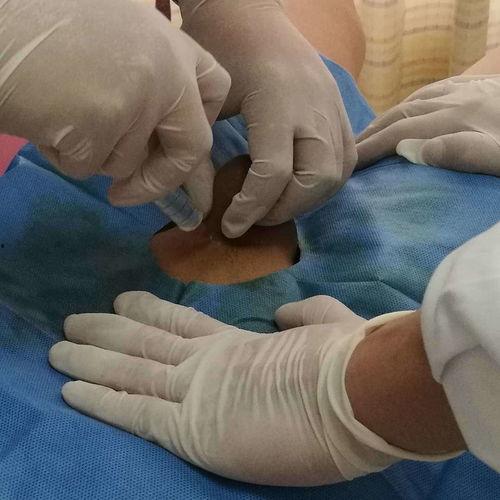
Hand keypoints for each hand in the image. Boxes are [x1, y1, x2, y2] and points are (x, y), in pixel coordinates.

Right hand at [0, 0, 230, 213]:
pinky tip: (43, 119)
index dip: (203, 123)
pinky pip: (89, 167)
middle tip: (127, 194)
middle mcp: (165, 66)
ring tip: (58, 111)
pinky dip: (64, 156)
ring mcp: (138, 95)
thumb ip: (145, 84)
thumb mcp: (111, 43)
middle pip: (194, 144)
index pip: (216, 88)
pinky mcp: (103, 122)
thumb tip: (157, 143)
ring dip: (93, 155)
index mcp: (169, 41)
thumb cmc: (41, 28)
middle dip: (164, 179)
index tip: (184, 149)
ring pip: (128, 162)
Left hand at [49, 292, 416, 485]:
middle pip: (146, 342)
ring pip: (131, 371)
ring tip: (58, 348)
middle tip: (72, 321)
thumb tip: (282, 316)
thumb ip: (303, 315)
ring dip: (91, 360)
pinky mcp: (193, 428)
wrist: (361, 391)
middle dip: (107, 330)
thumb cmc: (351, 362)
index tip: (123, 298)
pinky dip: (101, 400)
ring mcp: (197, 391)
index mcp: (239, 344)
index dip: (149, 311)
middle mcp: (209, 362)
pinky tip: (70, 390)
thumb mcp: (329, 324)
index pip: (182, 324)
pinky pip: (137, 411)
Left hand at [178, 0, 356, 237]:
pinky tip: (298, 183)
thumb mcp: (210, 100)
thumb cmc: (221, 50)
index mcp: (277, 100)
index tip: (230, 225)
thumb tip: (207, 202)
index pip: (274, 174)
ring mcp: (334, 106)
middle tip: (256, 216)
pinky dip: (325, 182)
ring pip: (338, 173)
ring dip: (307, 200)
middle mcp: (315, 106)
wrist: (251, 12)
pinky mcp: (342, 108)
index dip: (250, 209)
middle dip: (284, 209)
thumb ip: (209, 151)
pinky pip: (348, 158)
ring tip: (276, 203)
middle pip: (317, 180)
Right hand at [356, 75, 499, 175]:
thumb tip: (409, 150)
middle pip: (403, 113)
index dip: (372, 147)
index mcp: (458, 119)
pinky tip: (408, 108)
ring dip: (389, 116)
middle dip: (373, 132)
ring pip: (416, 99)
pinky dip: (413, 101)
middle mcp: (456, 99)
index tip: (350, 163)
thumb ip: (460, 153)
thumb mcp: (497, 157)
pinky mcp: (479, 86)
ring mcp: (467, 89)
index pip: (401, 133)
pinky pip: (436, 89)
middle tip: (350, 150)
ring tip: (373, 132)